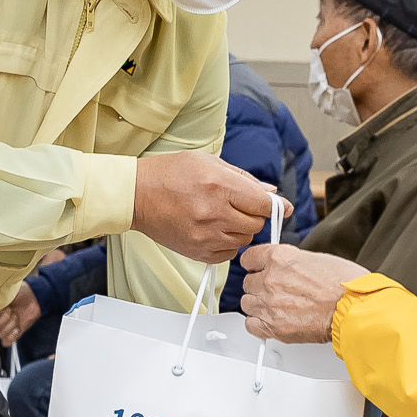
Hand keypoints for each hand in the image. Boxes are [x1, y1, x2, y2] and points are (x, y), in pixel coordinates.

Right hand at [0, 286, 41, 345]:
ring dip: (9, 327)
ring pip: (1, 335)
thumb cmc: (22, 292)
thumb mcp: (8, 292)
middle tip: (13, 312)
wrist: (35, 297)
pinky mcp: (16, 333)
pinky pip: (6, 342)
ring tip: (17, 319)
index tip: (7, 307)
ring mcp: (9, 327)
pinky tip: (17, 329)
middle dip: (5, 320)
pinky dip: (10, 338)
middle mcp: (2, 319)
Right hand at [132, 150, 276, 263]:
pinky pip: (228, 254)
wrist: (136, 195)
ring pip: (244, 240)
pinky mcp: (197, 252)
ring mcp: (205, 235)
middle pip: (256, 224)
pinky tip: (213, 229)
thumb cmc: (170, 174)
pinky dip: (227, 244)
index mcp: (219, 186)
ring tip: (221, 216)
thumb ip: (243, 179)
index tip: (280, 207)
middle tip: (237, 206)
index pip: (263, 204)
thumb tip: (271, 193)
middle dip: (253, 215)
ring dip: (239, 229)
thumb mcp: (209, 162)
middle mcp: (214, 213)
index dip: (275, 205)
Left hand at [240, 242, 367, 343]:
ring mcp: (269, 304)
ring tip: (277, 307)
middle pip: (248, 283)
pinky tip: (272, 321)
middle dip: (260, 287)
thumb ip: (293, 263)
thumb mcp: (317, 259)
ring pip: (247, 303)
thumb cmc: (345, 286)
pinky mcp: (273, 326)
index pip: (249, 258)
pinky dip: (260, 324)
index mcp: (280, 257)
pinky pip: (251, 325)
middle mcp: (270, 279)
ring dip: (259, 305)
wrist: (354, 310)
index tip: (258, 269)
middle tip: (277, 291)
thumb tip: (286, 269)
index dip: (255, 265)